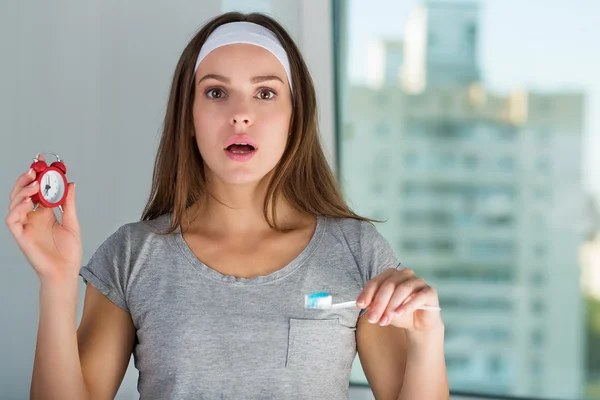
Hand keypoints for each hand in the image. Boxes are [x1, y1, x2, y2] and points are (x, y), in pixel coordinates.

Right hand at [5, 154, 81, 282]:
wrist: (65, 271)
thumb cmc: (68, 251)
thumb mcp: (72, 222)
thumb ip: (68, 203)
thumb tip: (70, 183)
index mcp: (44, 213)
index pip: (37, 190)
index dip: (38, 175)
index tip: (43, 161)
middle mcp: (32, 217)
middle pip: (23, 193)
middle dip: (27, 179)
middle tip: (35, 168)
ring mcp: (25, 226)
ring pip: (15, 203)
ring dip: (23, 190)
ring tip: (35, 183)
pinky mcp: (20, 236)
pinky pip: (12, 219)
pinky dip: (17, 208)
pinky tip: (28, 201)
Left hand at [356, 267, 441, 331]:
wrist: (419, 323)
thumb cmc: (399, 313)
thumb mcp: (384, 310)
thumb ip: (374, 305)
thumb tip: (363, 304)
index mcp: (391, 275)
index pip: (376, 281)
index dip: (367, 293)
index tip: (360, 305)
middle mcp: (405, 274)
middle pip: (389, 285)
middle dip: (379, 303)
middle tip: (372, 319)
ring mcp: (418, 281)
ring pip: (402, 289)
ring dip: (391, 306)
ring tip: (385, 320)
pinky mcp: (430, 291)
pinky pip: (418, 297)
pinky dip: (407, 305)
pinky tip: (399, 313)